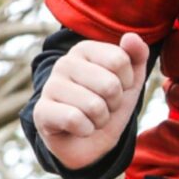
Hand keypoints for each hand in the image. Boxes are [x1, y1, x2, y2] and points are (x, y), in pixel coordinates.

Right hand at [31, 33, 150, 168]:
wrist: (89, 142)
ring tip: (92, 118)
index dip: (127, 82)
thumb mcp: (130, 81)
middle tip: (104, 106)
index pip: (119, 60)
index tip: (117, 88)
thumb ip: (136, 56)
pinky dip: (86, 130)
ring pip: (94, 106)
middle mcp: (64, 63)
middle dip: (114, 103)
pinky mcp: (41, 111)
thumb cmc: (108, 105)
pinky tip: (79, 128)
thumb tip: (131, 37)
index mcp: (84, 49)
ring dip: (101, 119)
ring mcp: (50, 86)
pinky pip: (75, 120)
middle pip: (109, 85)